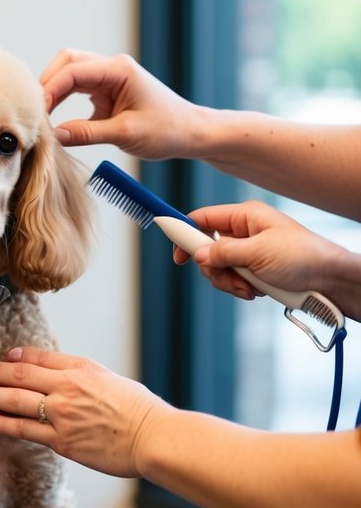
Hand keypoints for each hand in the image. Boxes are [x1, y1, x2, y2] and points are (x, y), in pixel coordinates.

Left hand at [0, 346, 166, 477]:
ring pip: (15, 400)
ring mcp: (62, 414)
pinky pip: (23, 429)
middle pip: (21, 375)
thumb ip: (85, 378)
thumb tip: (63, 379)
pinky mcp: (61, 441)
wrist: (154, 438)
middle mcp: (68, 387)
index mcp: (82, 369)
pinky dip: (0, 423)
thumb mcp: (113, 381)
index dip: (20, 357)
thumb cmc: (141, 413)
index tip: (5, 356)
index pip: (42, 358)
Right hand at [40, 49, 200, 158]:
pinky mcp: (107, 91)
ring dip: (53, 91)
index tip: (38, 114)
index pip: (72, 71)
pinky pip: (77, 88)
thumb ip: (88, 134)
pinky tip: (55, 118)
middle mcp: (112, 68)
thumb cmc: (167, 131)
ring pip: (70, 73)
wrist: (191, 133)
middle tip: (35, 112)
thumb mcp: (126, 134)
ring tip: (41, 116)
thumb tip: (55, 136)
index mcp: (118, 70)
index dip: (50, 90)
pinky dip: (63, 99)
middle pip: (66, 63)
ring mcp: (109, 78)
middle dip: (47, 84)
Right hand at [184, 201, 360, 317]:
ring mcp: (248, 251)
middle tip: (230, 278)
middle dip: (214, 269)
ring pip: (218, 268)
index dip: (185, 233)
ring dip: (228, 282)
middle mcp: (244, 231)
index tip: (177, 255)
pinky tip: (256, 291)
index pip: (203, 218)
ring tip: (250, 288)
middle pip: (206, 248)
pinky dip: (239, 288)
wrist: (330, 280)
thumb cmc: (304, 257)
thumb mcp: (259, 253)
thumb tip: (198, 255)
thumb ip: (224, 252)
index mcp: (245, 216)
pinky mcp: (254, 269)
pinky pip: (232, 279)